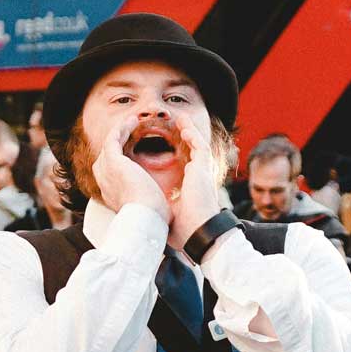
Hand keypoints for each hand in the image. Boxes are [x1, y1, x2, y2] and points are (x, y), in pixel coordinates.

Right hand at [90, 117, 170, 219]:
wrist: (146, 218)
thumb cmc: (152, 218)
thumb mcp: (147, 208)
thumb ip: (148, 201)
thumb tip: (159, 202)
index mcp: (111, 194)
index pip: (110, 172)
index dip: (121, 158)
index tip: (134, 150)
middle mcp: (104, 182)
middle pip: (106, 156)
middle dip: (118, 143)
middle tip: (132, 132)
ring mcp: (106, 171)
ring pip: (109, 144)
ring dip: (120, 131)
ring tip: (132, 122)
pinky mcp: (113, 161)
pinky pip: (113, 138)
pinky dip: (122, 128)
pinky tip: (133, 121)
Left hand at [168, 118, 223, 247]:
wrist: (197, 232)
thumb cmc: (183, 229)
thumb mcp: (166, 212)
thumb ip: (159, 205)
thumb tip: (147, 208)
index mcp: (189, 187)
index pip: (183, 165)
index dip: (176, 154)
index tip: (165, 148)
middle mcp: (197, 177)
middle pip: (190, 151)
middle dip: (182, 137)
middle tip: (172, 126)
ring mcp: (202, 172)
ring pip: (196, 144)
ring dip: (188, 130)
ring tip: (179, 119)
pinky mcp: (203, 168)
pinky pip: (199, 145)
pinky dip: (192, 134)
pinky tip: (183, 126)